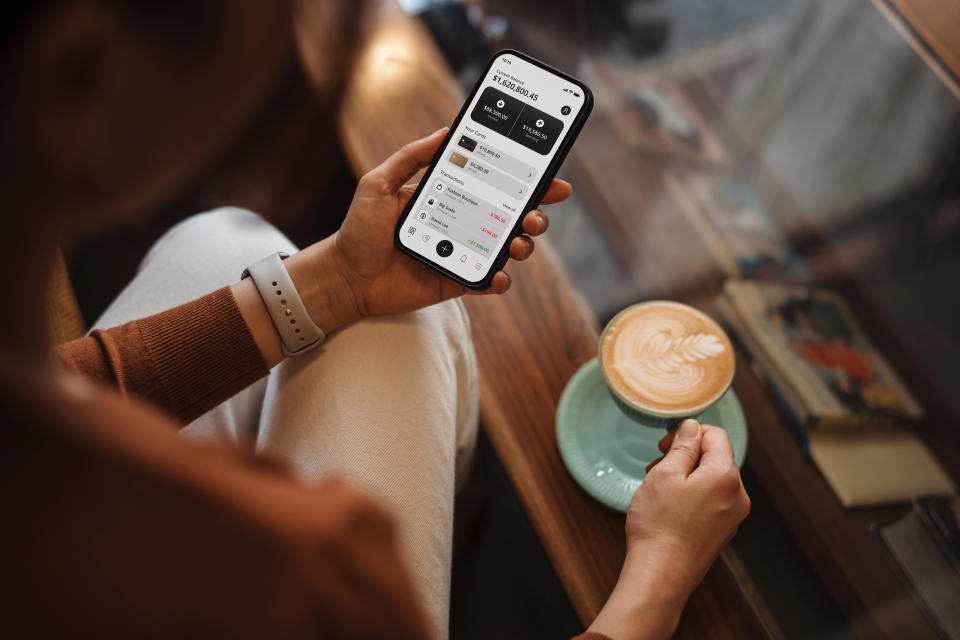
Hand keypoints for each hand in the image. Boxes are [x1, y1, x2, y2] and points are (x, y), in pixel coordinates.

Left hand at [327, 127, 570, 316]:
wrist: (345, 275)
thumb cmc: (359, 229)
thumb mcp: (379, 183)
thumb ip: (411, 157)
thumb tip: (446, 131)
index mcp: (451, 196)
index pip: (494, 183)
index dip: (526, 179)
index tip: (548, 172)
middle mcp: (462, 223)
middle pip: (512, 215)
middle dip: (536, 212)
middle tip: (536, 213)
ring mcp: (461, 253)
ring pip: (507, 247)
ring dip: (523, 245)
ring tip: (517, 242)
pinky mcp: (456, 281)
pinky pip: (487, 282)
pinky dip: (499, 280)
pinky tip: (498, 276)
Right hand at [587, 419, 749, 639]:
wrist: (660, 576)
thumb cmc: (659, 525)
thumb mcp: (665, 475)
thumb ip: (683, 447)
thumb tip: (693, 428)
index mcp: (726, 476)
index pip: (716, 435)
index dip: (688, 433)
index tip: (664, 445)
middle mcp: (738, 496)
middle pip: (716, 458)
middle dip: (686, 455)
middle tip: (656, 466)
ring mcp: (733, 517)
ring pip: (712, 480)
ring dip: (686, 475)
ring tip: (658, 488)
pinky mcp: (722, 533)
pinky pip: (711, 501)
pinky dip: (692, 495)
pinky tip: (668, 507)